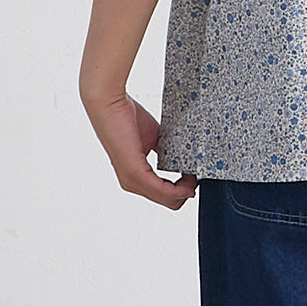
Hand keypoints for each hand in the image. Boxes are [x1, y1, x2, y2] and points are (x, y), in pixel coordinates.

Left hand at [82, 89, 197, 209]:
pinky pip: (163, 191)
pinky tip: (188, 180)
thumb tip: (182, 156)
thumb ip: (163, 150)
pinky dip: (179, 189)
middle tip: (196, 175)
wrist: (110, 104)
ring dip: (185, 190)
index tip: (193, 175)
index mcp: (134, 175)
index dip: (181, 188)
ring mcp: (131, 179)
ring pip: (168, 200)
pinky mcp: (135, 173)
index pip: (162, 194)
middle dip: (187, 191)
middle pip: (168, 201)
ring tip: (194, 176)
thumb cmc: (126, 116)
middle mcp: (131, 182)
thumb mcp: (152, 137)